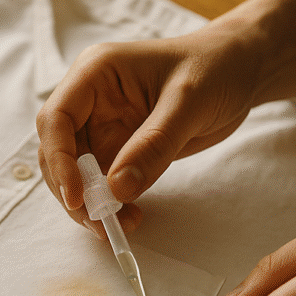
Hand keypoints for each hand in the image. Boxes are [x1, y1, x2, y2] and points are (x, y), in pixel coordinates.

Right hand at [36, 28, 263, 232]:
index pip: (56, 119)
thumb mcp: (188, 102)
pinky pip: (101, 182)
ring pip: (75, 173)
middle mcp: (90, 101)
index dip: (59, 160)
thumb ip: (154, 144)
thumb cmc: (215, 68)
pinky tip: (129, 217)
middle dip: (72, 190)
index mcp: (94, 74)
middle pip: (57, 151)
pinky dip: (109, 205)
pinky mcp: (118, 148)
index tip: (78, 198)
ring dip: (90, 204)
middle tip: (101, 223)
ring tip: (120, 226)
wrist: (239, 70)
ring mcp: (102, 126)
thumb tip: (117, 189)